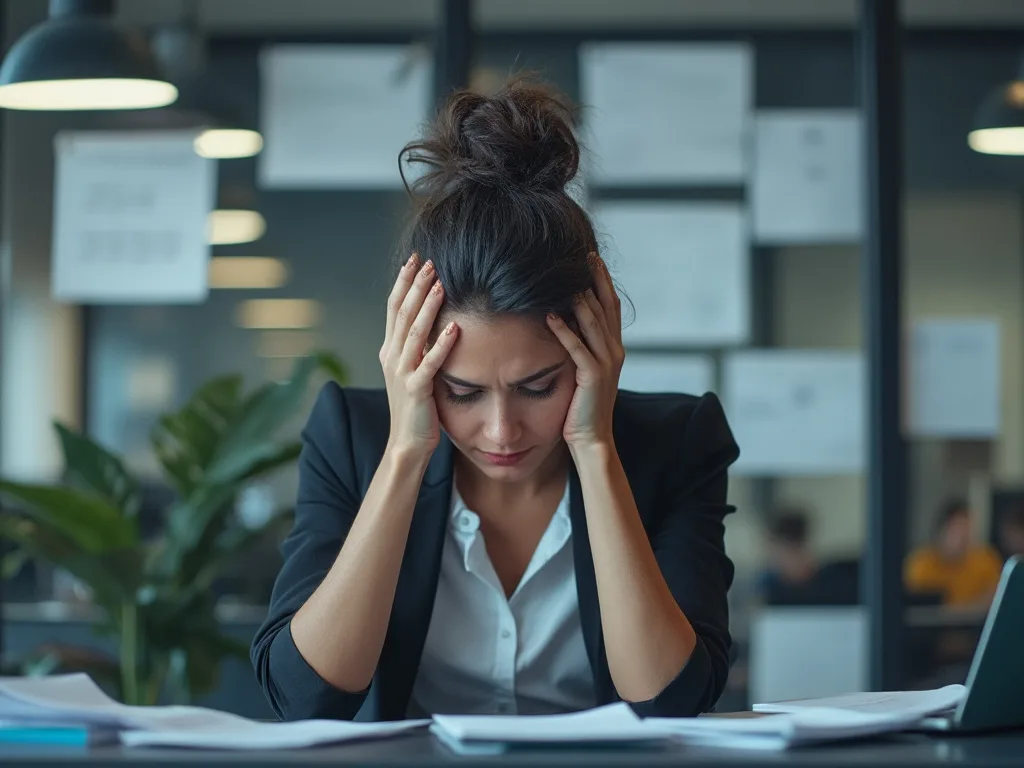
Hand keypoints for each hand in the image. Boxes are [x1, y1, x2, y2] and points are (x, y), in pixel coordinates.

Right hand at [380, 254, 458, 457]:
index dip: (403, 282)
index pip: (394, 308)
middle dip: (415, 286)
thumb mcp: (412, 370)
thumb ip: (416, 346)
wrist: (406, 443)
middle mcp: (391, 357)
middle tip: (429, 262)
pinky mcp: (416, 390)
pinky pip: (429, 363)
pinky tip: (454, 328)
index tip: (415, 259)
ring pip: (413, 333)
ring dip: (427, 307)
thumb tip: (430, 318)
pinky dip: (441, 345)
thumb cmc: (415, 406)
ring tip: (439, 284)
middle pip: (402, 313)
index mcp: (390, 350)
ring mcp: (401, 373)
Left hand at [546, 254, 623, 448]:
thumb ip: (582, 345)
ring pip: (593, 323)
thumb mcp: (585, 370)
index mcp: (614, 347)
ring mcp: (606, 363)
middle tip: (582, 255)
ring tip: (565, 278)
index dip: (603, 280)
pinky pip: (577, 348)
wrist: (593, 438)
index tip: (591, 258)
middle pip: (605, 306)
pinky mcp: (592, 377)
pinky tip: (550, 317)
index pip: (610, 305)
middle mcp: (614, 351)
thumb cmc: (582, 406)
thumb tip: (566, 319)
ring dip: (579, 299)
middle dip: (594, 279)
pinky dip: (564, 331)